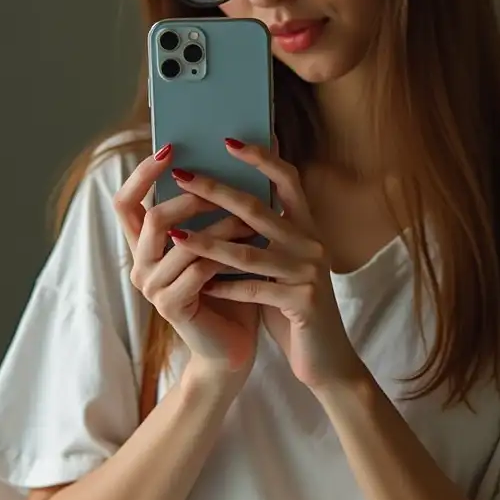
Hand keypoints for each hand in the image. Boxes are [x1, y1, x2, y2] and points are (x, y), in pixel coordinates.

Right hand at [112, 145, 259, 376]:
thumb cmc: (229, 291)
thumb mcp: (220, 243)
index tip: (170, 148)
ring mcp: (152, 289)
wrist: (232, 348)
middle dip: (192, 196)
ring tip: (252, 212)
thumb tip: (248, 148)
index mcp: (144, 247)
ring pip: (181, 241)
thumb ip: (219, 206)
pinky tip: (250, 241)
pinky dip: (226, 252)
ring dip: (219, 223)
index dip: (142, 173)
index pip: (125, 202)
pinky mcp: (171, 307)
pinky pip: (198, 269)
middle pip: (152, 217)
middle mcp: (140, 265)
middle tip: (226, 184)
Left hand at [166, 139, 364, 390]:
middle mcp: (311, 244)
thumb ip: (266, 235)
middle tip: (182, 174)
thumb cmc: (295, 307)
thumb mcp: (283, 264)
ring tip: (173, 234)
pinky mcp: (302, 302)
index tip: (228, 141)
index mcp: (308, 229)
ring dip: (207, 242)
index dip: (261, 157)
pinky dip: (224, 287)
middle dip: (215, 190)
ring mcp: (308, 272)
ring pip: (248, 251)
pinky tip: (199, 286)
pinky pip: (253, 289)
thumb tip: (229, 201)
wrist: (327, 358)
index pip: (287, 179)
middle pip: (258, 208)